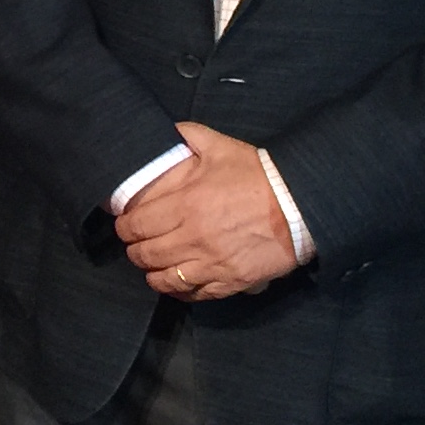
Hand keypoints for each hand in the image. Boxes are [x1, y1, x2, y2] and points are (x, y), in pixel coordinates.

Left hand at [115, 123, 296, 300]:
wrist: (300, 206)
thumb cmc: (259, 176)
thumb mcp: (221, 147)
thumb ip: (189, 136)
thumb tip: (167, 129)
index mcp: (185, 205)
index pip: (135, 225)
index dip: (124, 227)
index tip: (126, 224)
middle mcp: (192, 238)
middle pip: (144, 254)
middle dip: (134, 249)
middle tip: (137, 243)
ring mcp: (210, 264)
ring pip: (163, 279)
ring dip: (152, 272)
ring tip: (153, 264)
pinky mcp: (229, 282)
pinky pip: (193, 295)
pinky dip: (178, 291)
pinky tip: (175, 282)